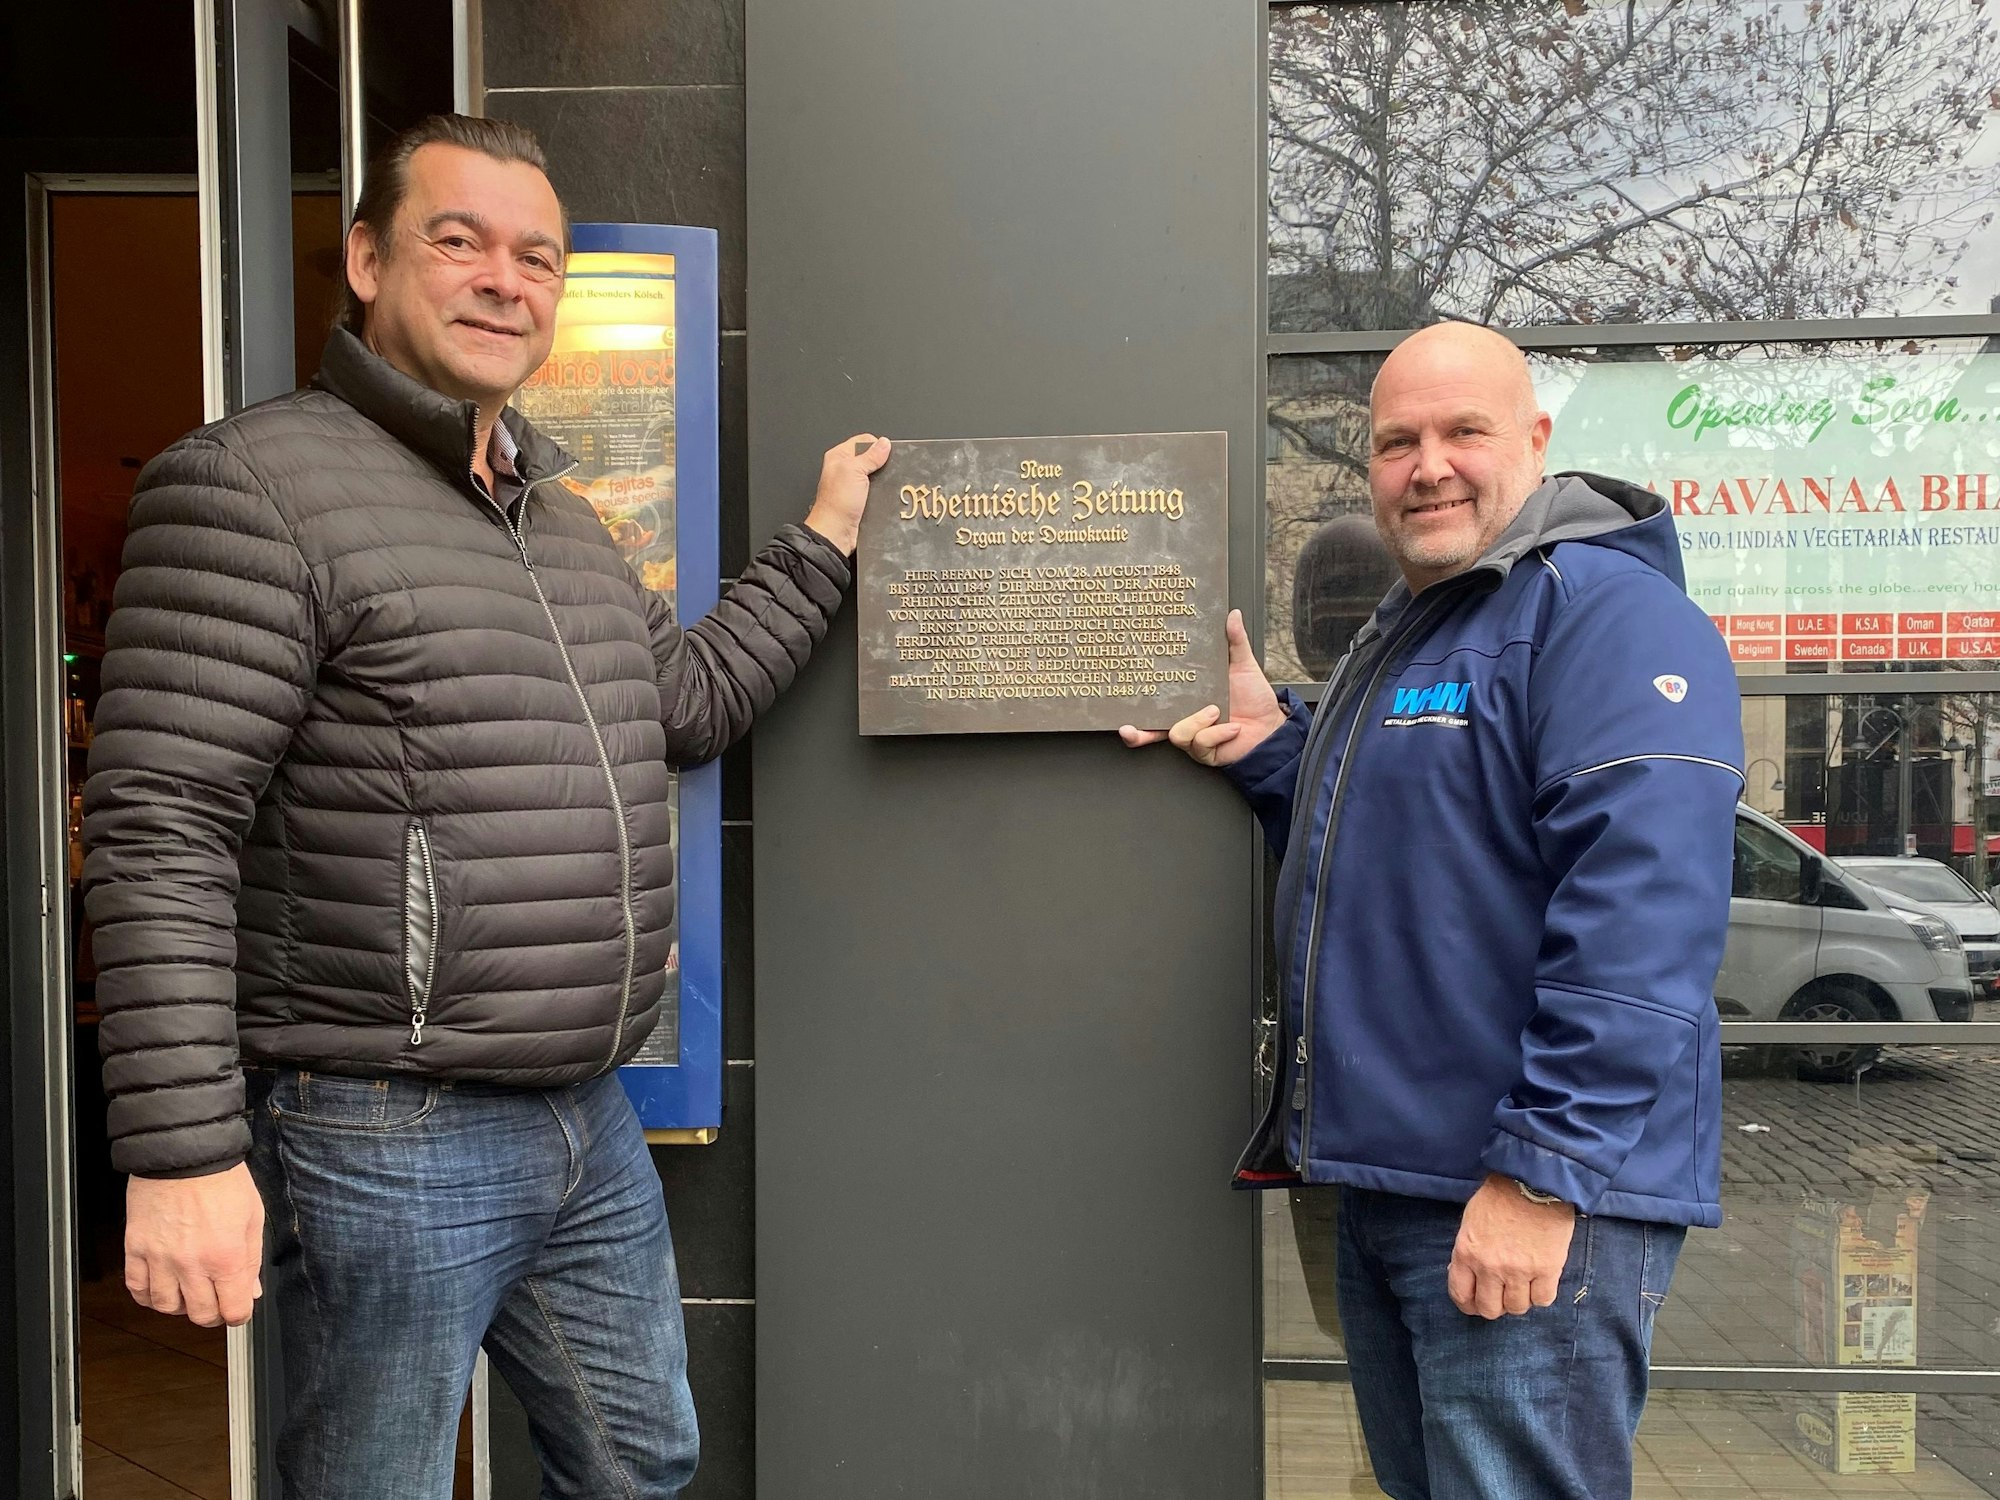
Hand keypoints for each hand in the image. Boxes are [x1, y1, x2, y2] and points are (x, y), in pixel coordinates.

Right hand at [125, 1163, 265, 1327]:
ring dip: (181, 1305)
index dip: (240, 1314)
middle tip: (216, 1301)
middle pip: (200, 1315)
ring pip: (166, 1307)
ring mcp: (160, 1259)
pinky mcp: (135, 1249)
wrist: (184, 1154)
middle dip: (212, 1313)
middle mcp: (192, 1264)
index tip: (239, 1308)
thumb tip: (251, 1290)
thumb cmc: (222, 1180)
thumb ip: (252, 1259)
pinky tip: (161, 1286)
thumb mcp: (253, 1217)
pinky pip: (137, 1289)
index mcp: (227, 1257)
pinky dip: (149, 1295)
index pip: (234, 1310)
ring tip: (190, 1291)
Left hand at [803, 434, 890, 555]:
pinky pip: (878, 491)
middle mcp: (846, 469)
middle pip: (872, 458)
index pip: (863, 441)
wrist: (836, 533)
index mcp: (839, 456)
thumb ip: (870, 456)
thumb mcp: (854, 471)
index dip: (877, 445)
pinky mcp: (861, 500)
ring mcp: (854, 486)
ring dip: (885, 479)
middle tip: (891, 469)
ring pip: (877, 475)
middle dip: (883, 463)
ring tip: (891, 483)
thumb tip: (884, 443)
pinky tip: (888, 495)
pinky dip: (884, 493)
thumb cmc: (837, 503)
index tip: (887, 454)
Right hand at [1118, 609, 1285, 765]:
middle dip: (1137, 733)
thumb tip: (1232, 615)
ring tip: (1216, 711)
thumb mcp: (1243, 665)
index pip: (1157, 699)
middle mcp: (1187, 717)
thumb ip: (1235, 641)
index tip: (1122, 694)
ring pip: (1177, 734)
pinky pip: (1200, 742)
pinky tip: (1231, 727)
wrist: (1272, 726)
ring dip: (1197, 721)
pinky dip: (1217, 733)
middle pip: (1151, 728)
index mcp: (1188, 697)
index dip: (1136, 700)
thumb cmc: (1256, 699)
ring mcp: (1195, 736)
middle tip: (1129, 728)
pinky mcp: (1205, 751)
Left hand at [1448, 1173, 1574, 1319]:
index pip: (1461, 1295)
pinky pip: (1543, 1300)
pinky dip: (1540, 1295)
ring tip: (1522, 1286)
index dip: (1468, 1304)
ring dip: (1519, 1300)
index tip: (1475, 1303)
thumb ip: (1469, 1251)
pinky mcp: (1547, 1270)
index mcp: (1466, 1253)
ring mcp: (1519, 1271)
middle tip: (1501, 1297)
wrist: (1533, 1180)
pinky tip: (1539, 1283)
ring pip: (1517, 1308)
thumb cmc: (1499, 1195)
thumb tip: (1470, 1274)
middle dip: (1494, 1306)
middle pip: (1489, 1309)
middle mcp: (1490, 1267)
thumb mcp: (1471, 1221)